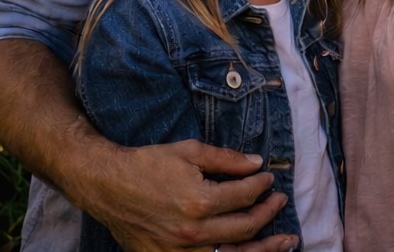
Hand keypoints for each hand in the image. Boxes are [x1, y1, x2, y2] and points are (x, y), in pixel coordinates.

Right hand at [92, 140, 290, 251]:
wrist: (107, 185)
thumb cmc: (148, 164)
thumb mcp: (190, 152)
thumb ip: (227, 159)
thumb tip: (257, 164)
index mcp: (198, 202)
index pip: (245, 196)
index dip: (261, 185)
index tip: (268, 177)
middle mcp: (192, 232)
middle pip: (245, 228)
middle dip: (269, 213)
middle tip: (281, 202)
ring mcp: (179, 251)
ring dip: (264, 249)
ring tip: (286, 243)